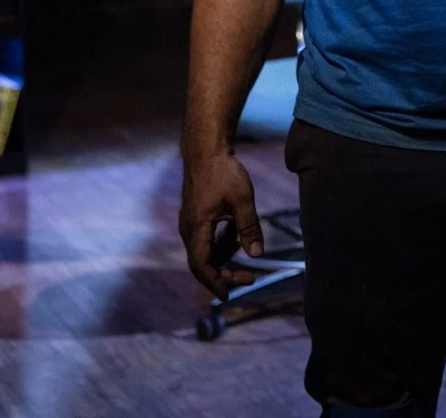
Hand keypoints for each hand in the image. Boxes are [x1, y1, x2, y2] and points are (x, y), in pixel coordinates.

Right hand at [179, 152, 263, 300]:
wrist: (205, 150)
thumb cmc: (223, 172)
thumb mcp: (242, 199)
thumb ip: (249, 227)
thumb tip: (257, 255)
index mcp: (196, 228)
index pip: (201, 266)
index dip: (214, 283)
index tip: (230, 295)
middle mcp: (188, 230)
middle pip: (203, 264)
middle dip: (225, 274)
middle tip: (251, 278)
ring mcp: (190, 225)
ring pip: (205, 253)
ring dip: (225, 257)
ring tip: (245, 244)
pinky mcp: (195, 219)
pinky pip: (207, 241)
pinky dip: (222, 243)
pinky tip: (235, 233)